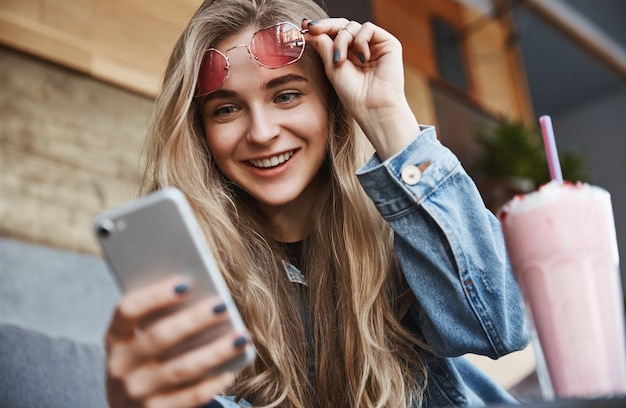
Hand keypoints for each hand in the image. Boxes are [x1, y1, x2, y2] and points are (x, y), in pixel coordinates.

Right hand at [104, 276, 249, 407]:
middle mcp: (120, 365)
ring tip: (241, 336)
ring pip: (180, 369)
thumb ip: (161, 317)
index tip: (186, 282)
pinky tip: (232, 370)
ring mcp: (136, 392)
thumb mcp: (139, 338)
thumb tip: (203, 294)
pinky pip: (190, 397)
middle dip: (194, 320)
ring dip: (215, 351)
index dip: (155, 295)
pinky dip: (213, 383)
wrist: (129, 407)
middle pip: (159, 338)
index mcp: (115, 337)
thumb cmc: (146, 357)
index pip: (128, 310)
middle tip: (223, 305)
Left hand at [303, 18, 419, 158]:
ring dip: (342, 40)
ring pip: (352, 26)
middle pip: (342, 25)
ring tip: (341, 60)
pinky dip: (360, 40)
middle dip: (327, 26)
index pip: (334, 34)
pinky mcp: (388, 43)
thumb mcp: (331, 67)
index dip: (321, 28)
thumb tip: (308, 27)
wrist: (372, 106)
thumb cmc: (352, 93)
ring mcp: (375, 45)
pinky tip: (362, 58)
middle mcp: (361, 48)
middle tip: (314, 30)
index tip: (305, 27)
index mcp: (348, 55)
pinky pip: (368, 28)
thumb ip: (323, 45)